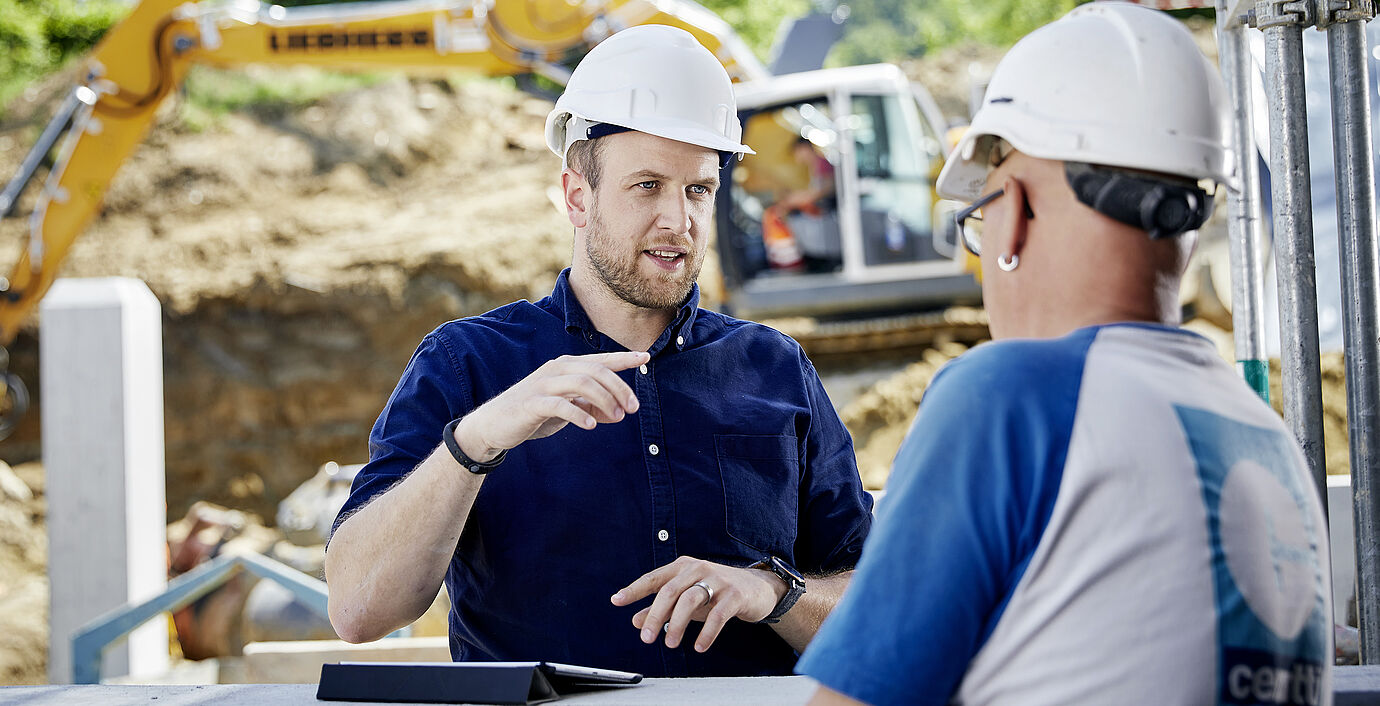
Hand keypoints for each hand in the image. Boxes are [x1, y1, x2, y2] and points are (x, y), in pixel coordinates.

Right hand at [456, 351, 648, 460]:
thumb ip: (591, 408)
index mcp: (565, 368)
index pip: (600, 360)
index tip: (645, 357)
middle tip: (633, 409)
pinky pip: (560, 405)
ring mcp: (543, 385)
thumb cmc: (533, 414)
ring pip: (582, 383)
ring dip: (604, 400)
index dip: (623, 358)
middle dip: (619, 388)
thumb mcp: (567, 410)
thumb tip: (618, 414)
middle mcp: (556, 370)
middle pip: (596, 371)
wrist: (493, 425)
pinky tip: (591, 425)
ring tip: (618, 417)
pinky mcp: (532, 403)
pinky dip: (579, 413)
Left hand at [610, 556, 785, 652]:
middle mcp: (698, 569)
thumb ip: (662, 609)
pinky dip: (707, 632)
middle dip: (655, 615)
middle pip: (670, 590)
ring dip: (677, 623)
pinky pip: (718, 614)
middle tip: (647, 638)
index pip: (654, 578)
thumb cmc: (716, 593)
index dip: (634, 589)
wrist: (757, 589)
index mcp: (683, 568)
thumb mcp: (687, 600)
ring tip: (670, 643)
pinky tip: (699, 646)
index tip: (616, 601)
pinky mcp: (734, 594)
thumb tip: (636, 621)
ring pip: (691, 600)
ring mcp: (718, 580)